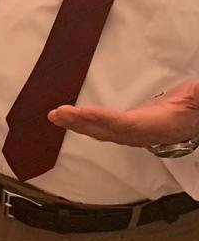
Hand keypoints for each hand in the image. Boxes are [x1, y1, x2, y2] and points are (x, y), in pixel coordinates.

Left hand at [49, 80, 198, 148]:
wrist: (198, 118)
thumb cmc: (197, 106)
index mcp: (157, 124)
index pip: (127, 124)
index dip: (105, 120)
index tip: (84, 113)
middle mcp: (141, 133)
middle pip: (107, 130)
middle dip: (81, 123)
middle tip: (57, 114)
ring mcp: (133, 133)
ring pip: (101, 131)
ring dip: (77, 124)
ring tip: (55, 115)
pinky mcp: (128, 128)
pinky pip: (102, 128)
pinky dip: (84, 123)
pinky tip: (67, 118)